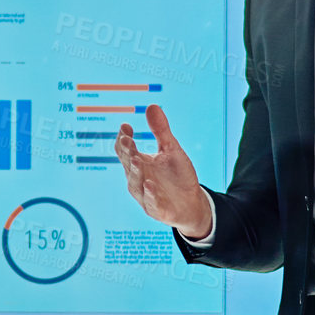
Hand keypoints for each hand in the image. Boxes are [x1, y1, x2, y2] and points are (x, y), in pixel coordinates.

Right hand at [114, 105, 212, 238]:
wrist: (190, 203)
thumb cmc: (176, 176)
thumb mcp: (171, 150)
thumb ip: (160, 130)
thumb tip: (151, 106)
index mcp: (138, 163)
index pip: (125, 149)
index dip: (123, 138)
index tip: (126, 126)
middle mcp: (138, 178)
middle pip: (128, 164)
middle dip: (127, 152)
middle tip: (127, 139)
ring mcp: (145, 195)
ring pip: (136, 183)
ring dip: (136, 171)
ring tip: (138, 159)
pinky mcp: (156, 209)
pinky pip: (151, 202)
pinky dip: (150, 194)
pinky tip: (150, 184)